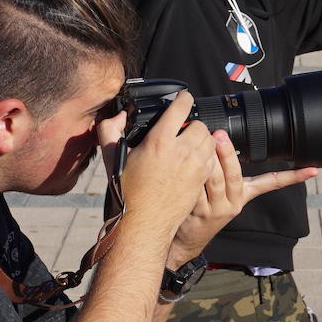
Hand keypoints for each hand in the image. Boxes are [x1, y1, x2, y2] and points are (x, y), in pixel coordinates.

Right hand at [117, 93, 220, 240]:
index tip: (183, 98)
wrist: (143, 223)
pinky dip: (206, 155)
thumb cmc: (127, 191)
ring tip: (189, 145)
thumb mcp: (111, 157)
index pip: (181, 107)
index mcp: (160, 141)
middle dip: (192, 124)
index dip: (184, 98)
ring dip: (202, 139)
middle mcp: (181, 151)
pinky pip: (212, 158)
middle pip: (199, 124)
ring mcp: (195, 166)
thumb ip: (109, 129)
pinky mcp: (202, 179)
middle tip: (182, 131)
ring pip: (210, 140)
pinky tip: (194, 160)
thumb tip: (118, 116)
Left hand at [167, 130, 316, 266]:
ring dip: (207, 161)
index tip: (312, 170)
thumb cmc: (205, 208)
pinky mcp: (199, 213)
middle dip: (228, 153)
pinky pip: (195, 190)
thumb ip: (226, 169)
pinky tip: (184, 165)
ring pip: (214, 181)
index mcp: (243, 195)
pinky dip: (191, 177)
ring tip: (201, 145)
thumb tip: (222, 138)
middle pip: (234, 175)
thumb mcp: (224, 192)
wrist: (187, 239)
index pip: (271, 183)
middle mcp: (233, 203)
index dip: (292, 176)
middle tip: (219, 134)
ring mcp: (216, 209)